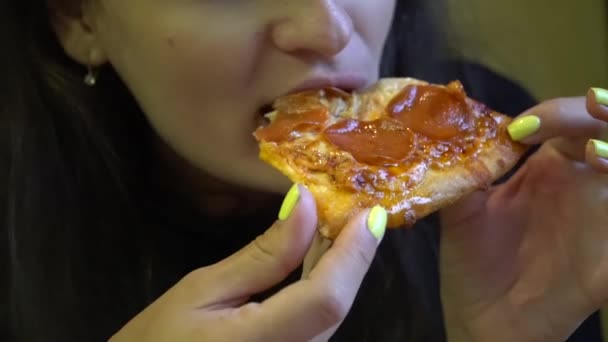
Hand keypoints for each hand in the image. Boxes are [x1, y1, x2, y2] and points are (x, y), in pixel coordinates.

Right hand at [110, 185, 385, 341]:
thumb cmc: (157, 340)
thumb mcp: (202, 290)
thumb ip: (262, 255)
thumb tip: (306, 205)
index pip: (325, 298)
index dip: (354, 254)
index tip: (370, 213)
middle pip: (336, 308)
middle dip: (352, 256)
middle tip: (357, 209)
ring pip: (332, 318)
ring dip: (339, 271)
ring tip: (341, 225)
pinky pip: (317, 327)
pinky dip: (323, 290)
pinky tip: (318, 260)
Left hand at [439, 88, 607, 340]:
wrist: (481, 323)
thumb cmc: (472, 266)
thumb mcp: (460, 215)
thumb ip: (461, 175)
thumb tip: (448, 133)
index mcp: (545, 171)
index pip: (565, 123)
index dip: (554, 113)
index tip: (520, 129)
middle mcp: (578, 187)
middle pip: (605, 133)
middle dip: (601, 115)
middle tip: (590, 104)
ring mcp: (599, 220)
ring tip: (597, 152)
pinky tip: (604, 181)